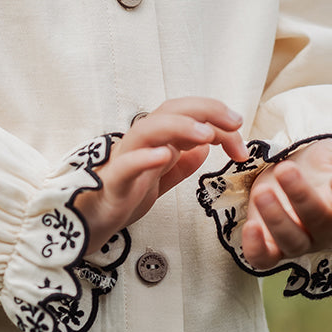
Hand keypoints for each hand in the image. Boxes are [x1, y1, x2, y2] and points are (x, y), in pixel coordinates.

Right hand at [75, 98, 249, 254]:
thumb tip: (204, 148)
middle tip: (234, 122)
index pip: (188, 116)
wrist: (91, 220)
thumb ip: (182, 164)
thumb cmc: (124, 195)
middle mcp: (142, 142)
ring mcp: (126, 158)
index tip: (240, 133)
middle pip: (171, 111)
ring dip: (179, 127)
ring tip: (206, 135)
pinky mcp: (115, 182)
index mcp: (156, 140)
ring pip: (149, 130)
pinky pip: (128, 165)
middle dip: (205, 110)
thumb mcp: (161, 180)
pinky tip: (164, 155)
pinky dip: (145, 157)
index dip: (216, 117)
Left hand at [242, 138, 331, 269]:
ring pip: (292, 240)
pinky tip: (249, 228)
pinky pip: (265, 258)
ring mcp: (298, 241)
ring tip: (262, 192)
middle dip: (302, 197)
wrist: (284, 176)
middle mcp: (326, 229)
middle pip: (318, 220)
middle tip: (286, 170)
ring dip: (277, 219)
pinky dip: (256, 248)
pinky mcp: (270, 248)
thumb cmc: (316, 167)